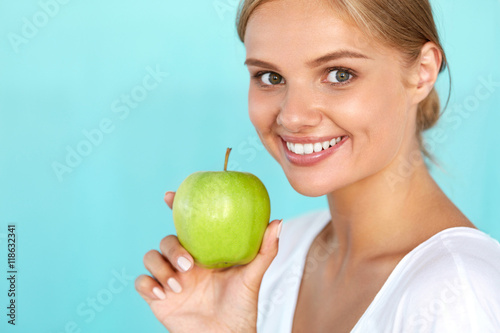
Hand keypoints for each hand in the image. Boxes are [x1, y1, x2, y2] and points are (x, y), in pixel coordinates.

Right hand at [135, 191, 281, 332]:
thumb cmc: (241, 307)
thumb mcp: (253, 277)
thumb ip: (265, 250)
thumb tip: (278, 221)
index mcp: (203, 252)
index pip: (187, 225)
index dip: (176, 207)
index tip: (171, 195)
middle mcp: (185, 262)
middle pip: (167, 240)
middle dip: (172, 248)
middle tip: (188, 264)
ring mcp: (170, 279)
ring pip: (151, 258)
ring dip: (162, 268)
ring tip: (179, 286)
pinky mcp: (159, 298)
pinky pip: (142, 283)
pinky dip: (148, 285)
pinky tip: (163, 294)